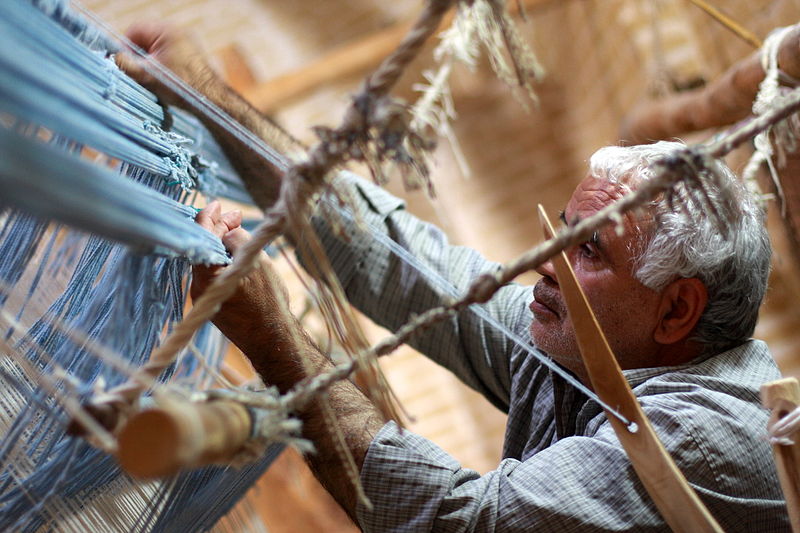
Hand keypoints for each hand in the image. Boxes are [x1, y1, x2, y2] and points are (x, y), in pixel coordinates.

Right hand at [116, 23, 219, 105]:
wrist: (212, 101)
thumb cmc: (181, 87)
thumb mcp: (147, 75)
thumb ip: (126, 64)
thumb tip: (115, 57)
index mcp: (167, 30)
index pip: (135, 30)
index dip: (126, 47)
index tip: (125, 64)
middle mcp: (180, 32)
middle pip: (148, 39)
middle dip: (140, 56)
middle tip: (139, 74)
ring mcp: (190, 43)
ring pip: (160, 49)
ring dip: (152, 63)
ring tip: (154, 80)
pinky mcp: (195, 56)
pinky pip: (172, 56)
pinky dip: (165, 67)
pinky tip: (166, 82)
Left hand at [192, 202, 288, 349]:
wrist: (271, 338)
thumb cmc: (268, 302)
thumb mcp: (257, 263)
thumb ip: (238, 239)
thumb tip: (226, 227)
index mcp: (208, 274)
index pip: (200, 236)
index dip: (208, 216)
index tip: (217, 205)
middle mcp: (199, 284)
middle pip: (202, 246)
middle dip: (216, 228)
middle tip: (234, 217)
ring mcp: (202, 295)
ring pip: (207, 259)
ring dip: (220, 243)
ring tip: (237, 233)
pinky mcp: (209, 302)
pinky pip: (211, 272)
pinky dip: (221, 260)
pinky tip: (235, 255)